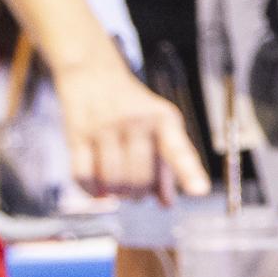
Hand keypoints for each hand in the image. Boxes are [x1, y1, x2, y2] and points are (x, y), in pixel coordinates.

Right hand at [57, 48, 213, 199]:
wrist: (93, 73)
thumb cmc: (133, 107)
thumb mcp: (159, 126)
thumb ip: (166, 164)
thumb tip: (167, 203)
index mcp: (163, 120)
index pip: (178, 149)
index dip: (189, 173)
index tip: (200, 191)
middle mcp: (135, 122)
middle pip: (139, 177)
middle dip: (139, 195)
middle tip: (137, 195)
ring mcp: (104, 127)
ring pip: (112, 179)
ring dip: (116, 195)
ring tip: (118, 192)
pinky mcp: (77, 133)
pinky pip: (83, 174)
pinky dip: (90, 191)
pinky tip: (97, 191)